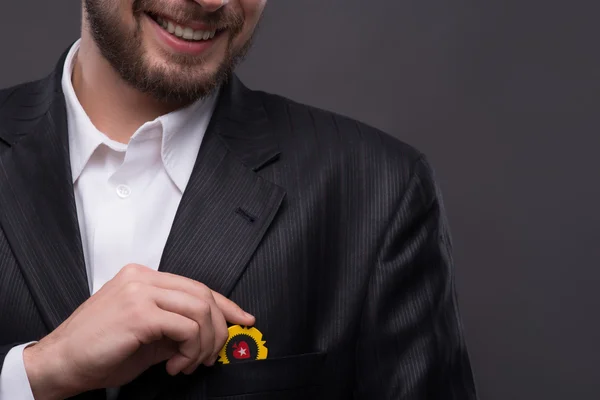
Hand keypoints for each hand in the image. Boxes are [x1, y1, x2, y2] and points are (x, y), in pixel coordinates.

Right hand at [23, 264, 254, 399]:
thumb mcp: (145, 336)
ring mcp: (140, 291)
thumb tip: (208, 335)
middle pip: (203, 295)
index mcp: (143, 277)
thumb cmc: (98, 350)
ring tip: (190, 363)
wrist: (59, 363)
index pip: (196, 286)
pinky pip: (186, 328)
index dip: (225, 305)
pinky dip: (191, 350)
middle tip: (211, 355)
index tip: (242, 320)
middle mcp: (142, 277)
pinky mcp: (139, 313)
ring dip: (205, 342)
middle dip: (218, 329)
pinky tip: (175, 365)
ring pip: (200, 309)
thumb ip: (175, 328)